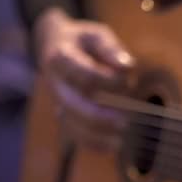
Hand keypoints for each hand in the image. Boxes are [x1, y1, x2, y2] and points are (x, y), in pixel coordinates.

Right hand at [34, 7, 133, 149]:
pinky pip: (75, 134)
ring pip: (72, 124)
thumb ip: (111, 49)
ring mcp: (57, 101)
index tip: (127, 81)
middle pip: (73, 105)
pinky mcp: (64, 115)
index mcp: (60, 58)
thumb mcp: (96, 34)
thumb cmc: (83, 40)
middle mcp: (54, 83)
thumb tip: (127, 66)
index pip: (83, 75)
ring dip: (98, 134)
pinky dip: (93, 143)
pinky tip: (114, 146)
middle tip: (125, 123)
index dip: (107, 82)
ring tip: (123, 139)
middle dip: (99, 117)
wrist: (55, 45)